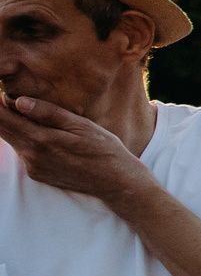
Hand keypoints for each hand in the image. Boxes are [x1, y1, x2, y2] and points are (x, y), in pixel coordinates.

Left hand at [0, 94, 153, 204]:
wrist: (115, 182)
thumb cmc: (104, 149)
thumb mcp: (82, 125)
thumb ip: (48, 113)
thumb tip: (18, 101)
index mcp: (40, 139)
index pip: (2, 118)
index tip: (3, 93)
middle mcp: (30, 155)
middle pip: (0, 129)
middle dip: (2, 112)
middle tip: (12, 98)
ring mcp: (32, 166)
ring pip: (12, 140)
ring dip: (16, 125)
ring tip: (33, 114)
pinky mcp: (36, 174)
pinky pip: (23, 151)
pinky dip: (28, 139)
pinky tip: (48, 136)